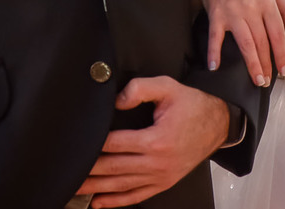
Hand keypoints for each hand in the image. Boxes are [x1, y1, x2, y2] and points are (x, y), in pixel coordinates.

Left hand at [76, 76, 228, 207]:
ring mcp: (161, 176)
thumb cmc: (191, 104)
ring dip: (97, 189)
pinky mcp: (164, 182)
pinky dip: (117, 201)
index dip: (94, 145)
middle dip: (88, 171)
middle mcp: (158, 163)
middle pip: (114, 168)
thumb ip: (140, 88)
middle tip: (66, 173)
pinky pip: (138, 195)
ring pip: (122, 186)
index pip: (115, 144)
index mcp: (156, 140)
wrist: (218, 123)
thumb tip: (117, 101)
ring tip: (75, 190)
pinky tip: (99, 203)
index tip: (75, 147)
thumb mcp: (167, 87)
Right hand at [190, 0, 284, 85]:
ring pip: (245, 42)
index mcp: (267, 2)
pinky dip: (214, 51)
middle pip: (262, 41)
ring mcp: (233, 11)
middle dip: (267, 64)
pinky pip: (216, 36)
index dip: (282, 53)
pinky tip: (214, 66)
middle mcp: (251, 8)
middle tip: (267, 81)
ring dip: (251, 63)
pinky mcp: (215, 13)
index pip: (278, 33)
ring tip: (256, 79)